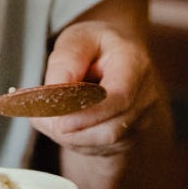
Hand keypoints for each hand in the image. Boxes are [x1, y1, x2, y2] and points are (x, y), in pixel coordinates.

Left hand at [32, 18, 163, 156]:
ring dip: (70, 136)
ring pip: (102, 143)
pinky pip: (100, 148)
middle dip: (71, 131)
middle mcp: (145, 94)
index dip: (90, 115)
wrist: (118, 50)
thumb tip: (53, 99)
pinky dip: (77, 140)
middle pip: (110, 129)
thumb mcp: (75, 39)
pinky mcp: (130, 135)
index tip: (60, 123)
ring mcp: (141, 118)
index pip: (120, 97)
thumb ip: (63, 65)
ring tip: (54, 113)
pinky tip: (69, 119)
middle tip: (43, 116)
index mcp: (134, 63)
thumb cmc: (96, 43)